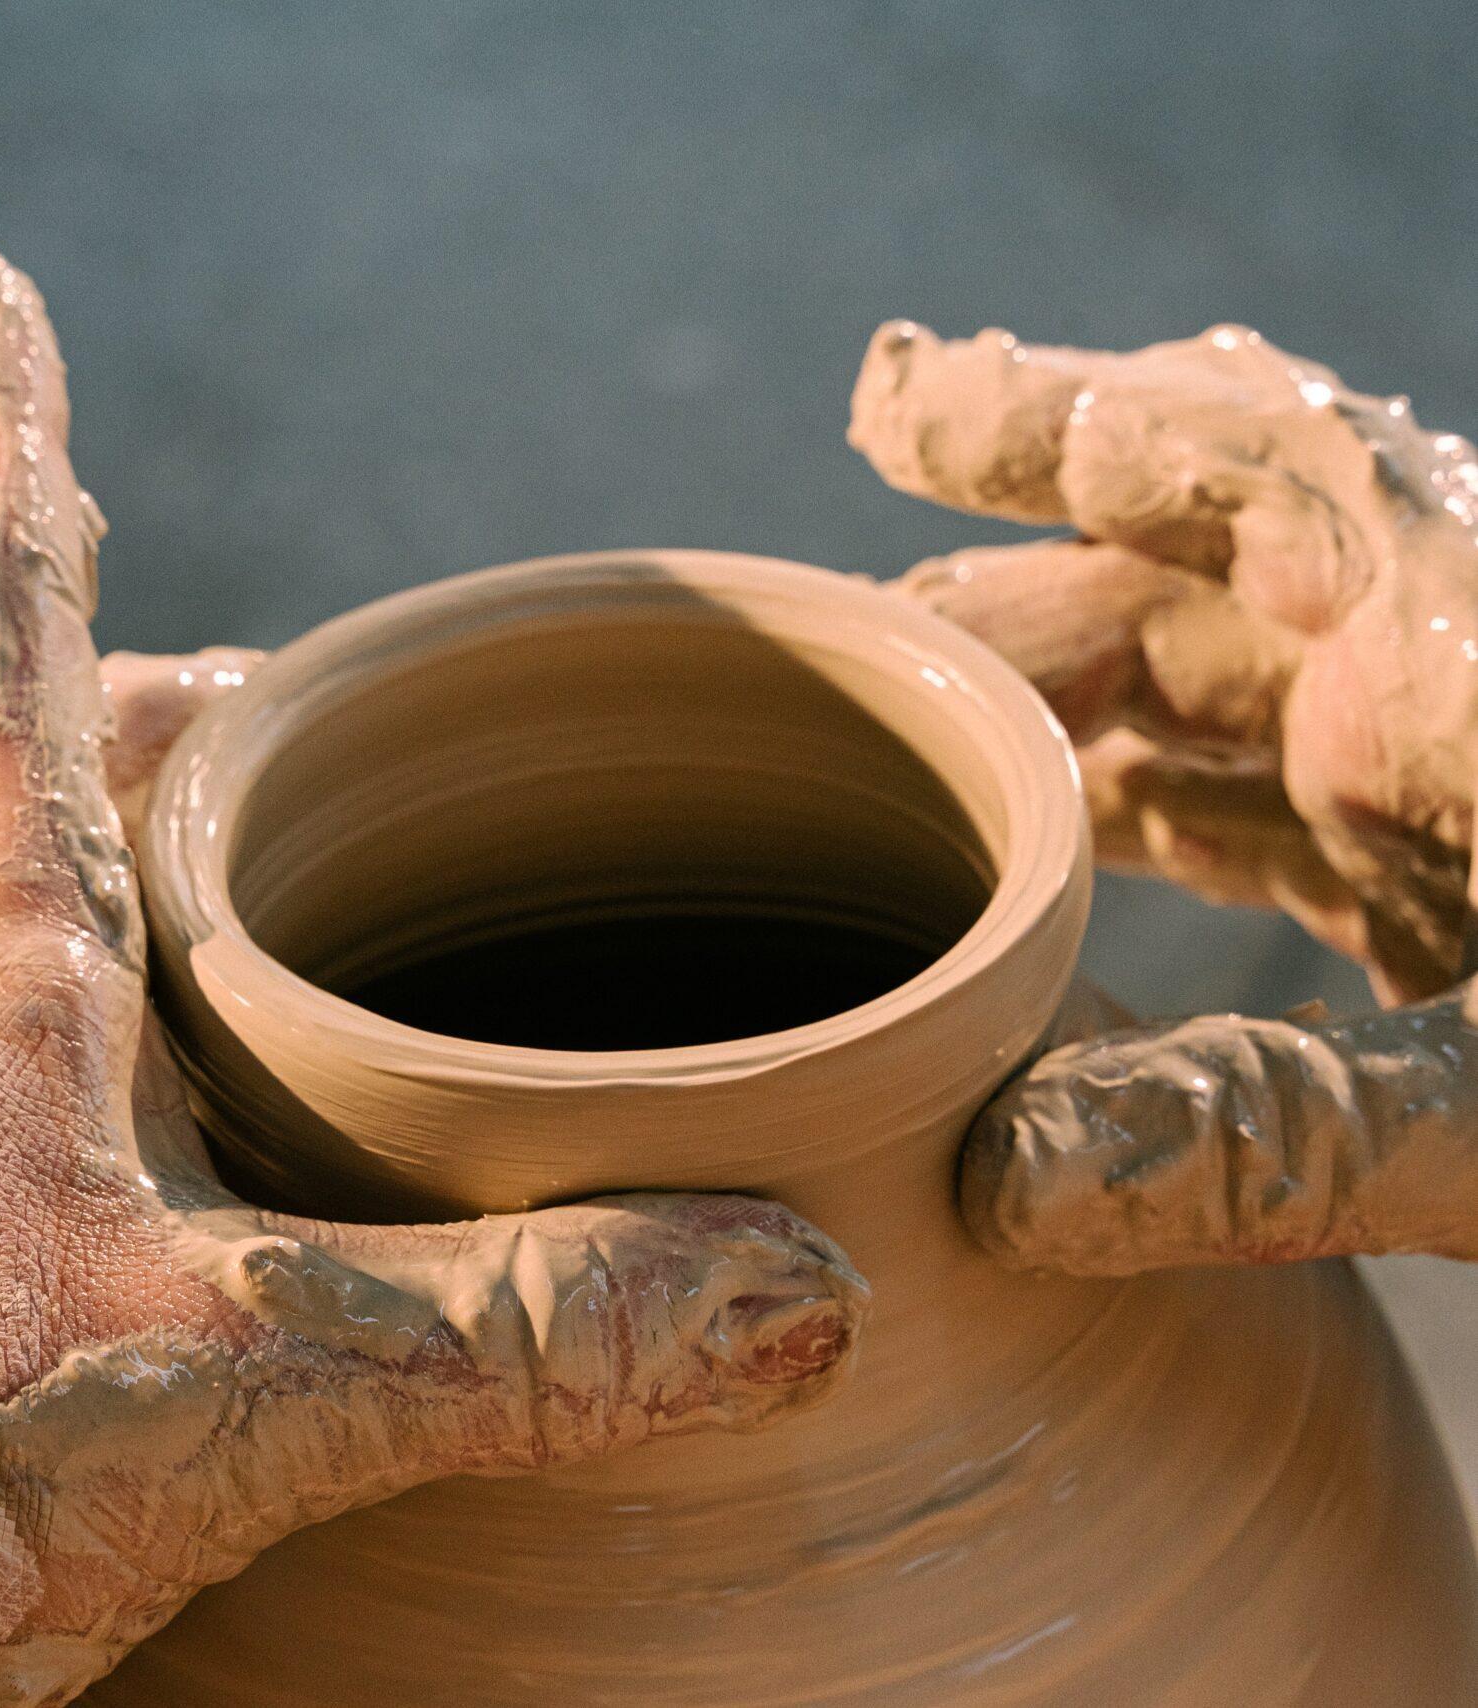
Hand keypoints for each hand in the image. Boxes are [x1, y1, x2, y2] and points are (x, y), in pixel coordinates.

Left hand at [0, 252, 864, 1707]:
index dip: (0, 442)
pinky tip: (297, 1134)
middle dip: (171, 693)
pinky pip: (104, 1105)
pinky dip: (207, 1068)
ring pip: (87, 939)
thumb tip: (794, 1280)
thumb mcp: (223, 1385)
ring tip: (329, 872)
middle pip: (66, 775)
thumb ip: (516, 1328)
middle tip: (278, 673)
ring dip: (193, 879)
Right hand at [851, 318, 1477, 1272]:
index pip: (1234, 468)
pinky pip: (1244, 804)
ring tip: (891, 719)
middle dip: (1003, 572)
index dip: (1049, 423)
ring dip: (1047, 696)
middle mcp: (1434, 683)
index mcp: (1466, 665)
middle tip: (835, 615)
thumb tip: (1004, 1188)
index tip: (896, 400)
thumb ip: (1288, 1134)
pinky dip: (1129, 811)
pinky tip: (1039, 843)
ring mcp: (1426, 776)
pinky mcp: (1430, 874)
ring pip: (1197, 686)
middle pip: (1179, 572)